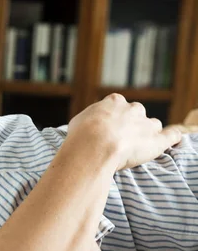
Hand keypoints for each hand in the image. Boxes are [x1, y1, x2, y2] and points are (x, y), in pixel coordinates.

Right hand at [67, 93, 181, 170]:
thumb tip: (86, 126)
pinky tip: (172, 139)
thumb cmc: (81, 137)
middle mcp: (132, 109)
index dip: (112, 118)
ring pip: (152, 125)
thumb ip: (88, 121)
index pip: (117, 105)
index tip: (106, 129)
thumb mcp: (77, 123)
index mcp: (113, 102)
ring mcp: (146, 124)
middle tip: (119, 140)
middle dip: (131, 124)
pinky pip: (171, 136)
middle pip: (136, 114)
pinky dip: (172, 137)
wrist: (94, 148)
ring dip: (147, 133)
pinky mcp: (157, 141)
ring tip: (138, 147)